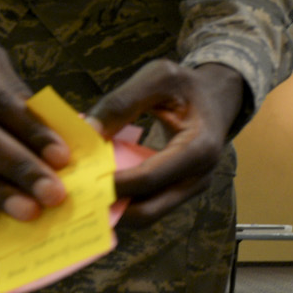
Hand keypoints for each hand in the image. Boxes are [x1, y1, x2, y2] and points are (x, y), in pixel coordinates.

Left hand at [89, 60, 247, 224]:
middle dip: (109, 207)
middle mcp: (199, 176)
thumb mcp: (157, 78)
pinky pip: (149, 205)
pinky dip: (123, 201)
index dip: (112, 183)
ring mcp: (191, 188)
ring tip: (82, 194)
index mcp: (198, 148)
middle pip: (148, 211)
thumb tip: (87, 130)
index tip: (77, 178)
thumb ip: (122, 102)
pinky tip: (100, 188)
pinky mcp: (180, 190)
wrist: (217, 96)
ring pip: (147, 214)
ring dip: (114, 208)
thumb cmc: (187, 84)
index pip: (149, 179)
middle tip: (75, 195)